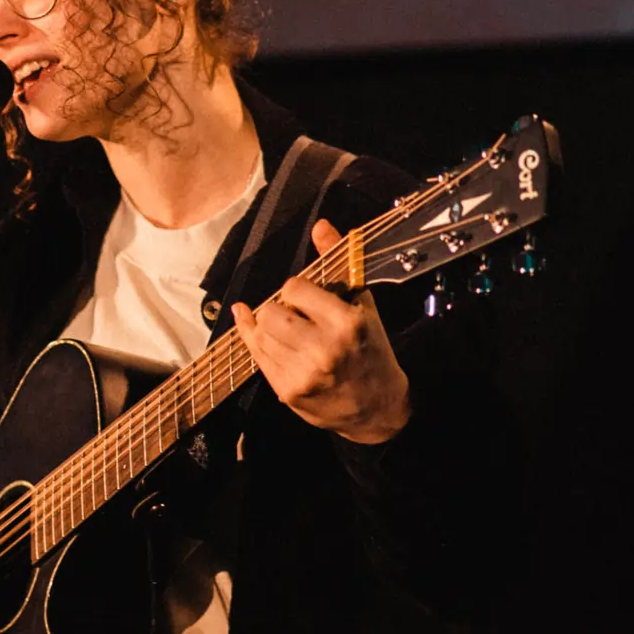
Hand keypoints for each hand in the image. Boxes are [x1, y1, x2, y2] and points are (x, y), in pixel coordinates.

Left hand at [231, 219, 412, 444]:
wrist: (377, 408)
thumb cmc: (371, 351)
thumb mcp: (363, 305)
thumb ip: (338, 263)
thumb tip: (320, 225)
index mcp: (347, 322)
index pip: (295, 288)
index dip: (297, 289)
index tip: (305, 296)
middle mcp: (323, 348)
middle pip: (271, 312)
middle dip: (279, 309)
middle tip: (294, 315)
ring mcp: (303, 373)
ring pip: (260, 334)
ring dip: (267, 327)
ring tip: (286, 330)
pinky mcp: (287, 391)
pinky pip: (256, 356)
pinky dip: (255, 341)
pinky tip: (257, 331)